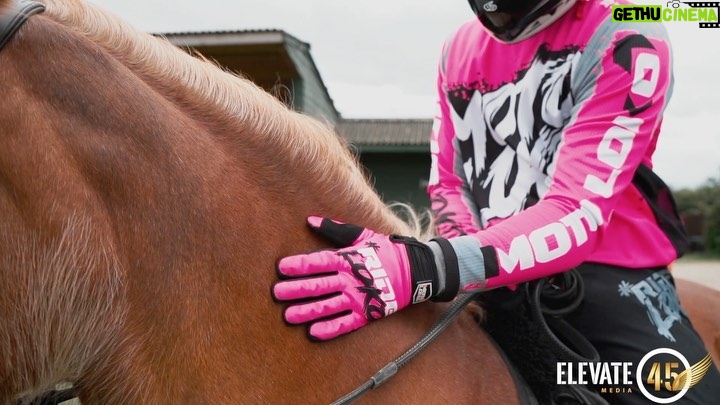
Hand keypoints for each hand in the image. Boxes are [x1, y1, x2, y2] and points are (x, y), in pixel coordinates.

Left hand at [272, 216, 457, 340]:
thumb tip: (309, 220)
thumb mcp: (362, 235)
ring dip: (307, 311)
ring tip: (288, 316)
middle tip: (276, 294)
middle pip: (318, 285)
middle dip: (296, 290)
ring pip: (328, 306)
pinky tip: (313, 332)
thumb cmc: (386, 251)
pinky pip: (346, 323)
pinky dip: (330, 329)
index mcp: (348, 258)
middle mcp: (351, 279)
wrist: (416, 270)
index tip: (281, 268)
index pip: (318, 262)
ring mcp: (359, 298)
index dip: (299, 265)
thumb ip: (335, 229)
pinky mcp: (367, 313)